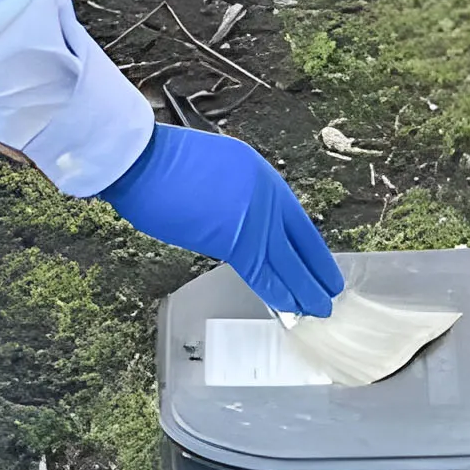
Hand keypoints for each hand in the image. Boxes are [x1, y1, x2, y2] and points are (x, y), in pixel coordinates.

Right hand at [102, 125, 342, 317]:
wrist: (142, 160)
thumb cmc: (161, 160)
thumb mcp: (215, 167)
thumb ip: (234, 195)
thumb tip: (235, 223)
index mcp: (261, 175)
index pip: (295, 220)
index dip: (309, 248)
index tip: (320, 265)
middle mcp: (265, 196)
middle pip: (297, 243)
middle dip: (313, 272)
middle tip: (327, 294)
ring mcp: (254, 218)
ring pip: (286, 262)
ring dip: (303, 289)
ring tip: (317, 309)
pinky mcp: (236, 241)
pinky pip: (263, 273)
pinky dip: (278, 293)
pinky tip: (291, 307)